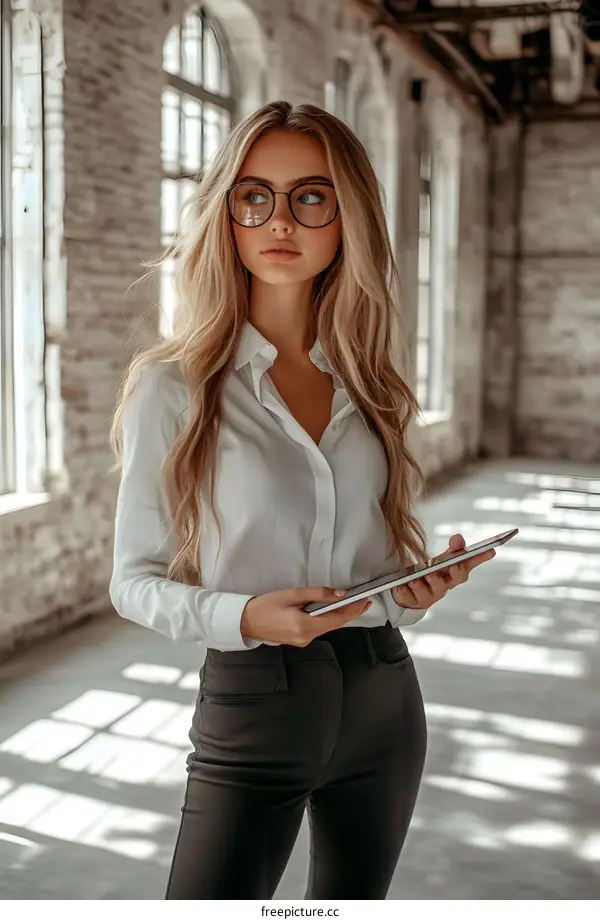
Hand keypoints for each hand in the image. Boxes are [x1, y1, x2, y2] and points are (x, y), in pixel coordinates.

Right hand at [241, 586, 371, 646]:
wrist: (245, 621)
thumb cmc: (265, 606)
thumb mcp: (292, 594)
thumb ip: (317, 594)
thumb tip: (340, 595)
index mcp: (305, 626)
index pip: (337, 619)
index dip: (354, 610)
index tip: (365, 601)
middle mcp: (306, 637)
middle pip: (335, 625)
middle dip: (350, 613)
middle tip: (363, 601)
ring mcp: (303, 641)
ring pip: (327, 627)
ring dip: (339, 616)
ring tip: (351, 604)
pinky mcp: (299, 640)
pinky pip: (319, 629)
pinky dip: (327, 620)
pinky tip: (331, 611)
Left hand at [391, 533, 495, 610]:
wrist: (412, 591)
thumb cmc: (432, 574)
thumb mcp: (442, 560)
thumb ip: (452, 549)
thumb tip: (459, 537)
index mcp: (452, 577)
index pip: (466, 568)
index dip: (477, 560)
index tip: (488, 550)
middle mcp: (443, 588)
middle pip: (449, 583)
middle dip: (447, 575)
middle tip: (439, 570)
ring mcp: (428, 596)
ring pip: (427, 593)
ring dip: (421, 586)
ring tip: (414, 579)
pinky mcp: (412, 601)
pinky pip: (408, 598)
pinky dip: (405, 592)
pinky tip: (401, 586)